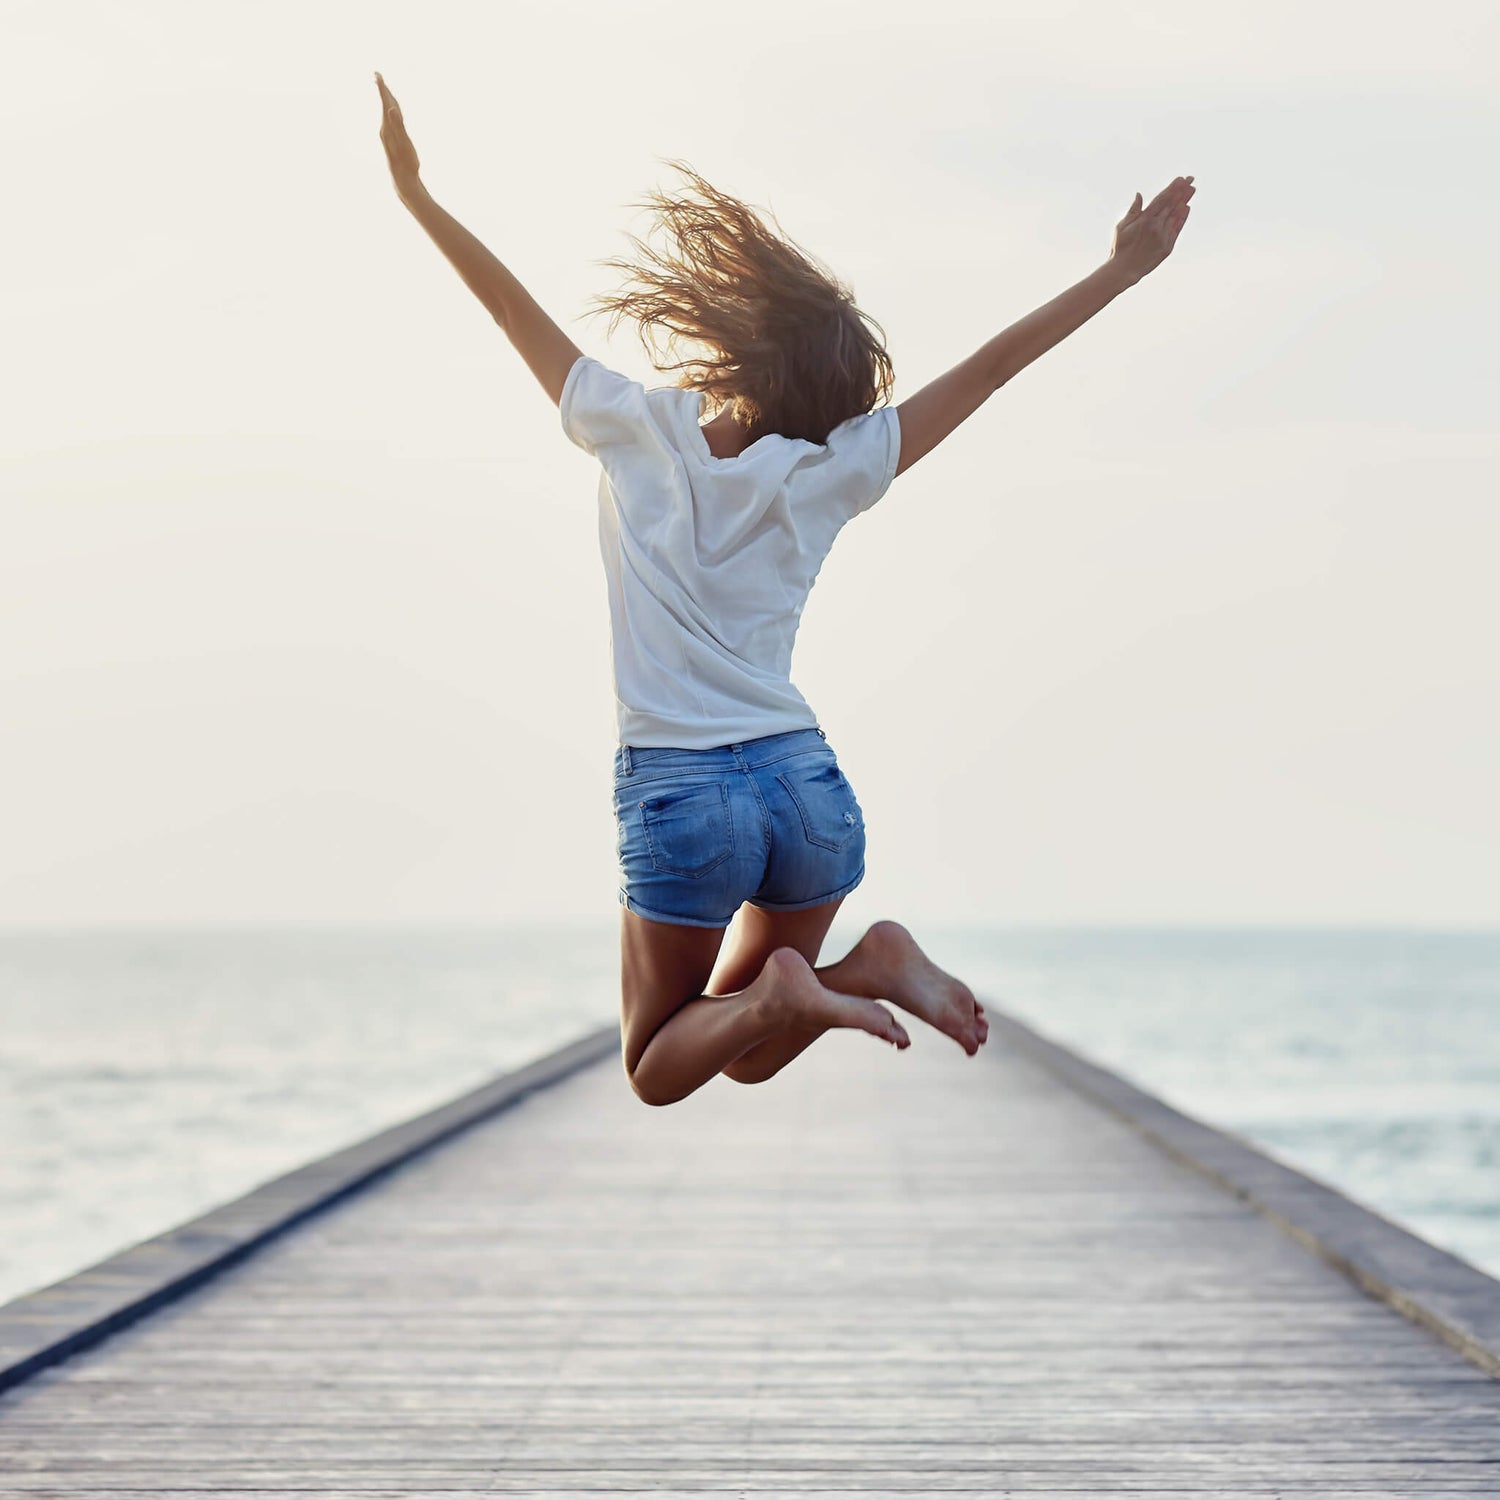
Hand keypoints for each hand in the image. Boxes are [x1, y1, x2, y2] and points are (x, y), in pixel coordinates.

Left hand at [375, 72, 421, 192]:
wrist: (402, 179)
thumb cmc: (406, 162)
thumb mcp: (404, 142)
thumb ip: (398, 124)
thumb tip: (391, 108)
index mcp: (388, 125)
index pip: (385, 102)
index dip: (382, 88)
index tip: (377, 74)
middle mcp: (385, 128)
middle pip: (384, 105)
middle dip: (382, 89)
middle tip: (377, 75)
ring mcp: (388, 134)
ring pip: (387, 112)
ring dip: (386, 99)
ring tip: (384, 89)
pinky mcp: (392, 139)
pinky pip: (390, 120)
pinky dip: (390, 112)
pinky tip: (391, 113)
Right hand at [1108, 175, 1194, 286]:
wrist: (1124, 270)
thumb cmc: (1120, 247)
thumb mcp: (1122, 226)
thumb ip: (1133, 210)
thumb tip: (1139, 195)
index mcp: (1145, 219)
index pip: (1162, 199)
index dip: (1173, 188)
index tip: (1181, 179)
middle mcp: (1156, 226)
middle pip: (1172, 204)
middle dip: (1182, 190)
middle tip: (1191, 179)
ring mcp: (1163, 236)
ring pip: (1176, 215)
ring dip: (1185, 201)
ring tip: (1192, 189)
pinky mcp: (1167, 246)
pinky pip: (1177, 229)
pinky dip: (1182, 218)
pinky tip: (1187, 208)